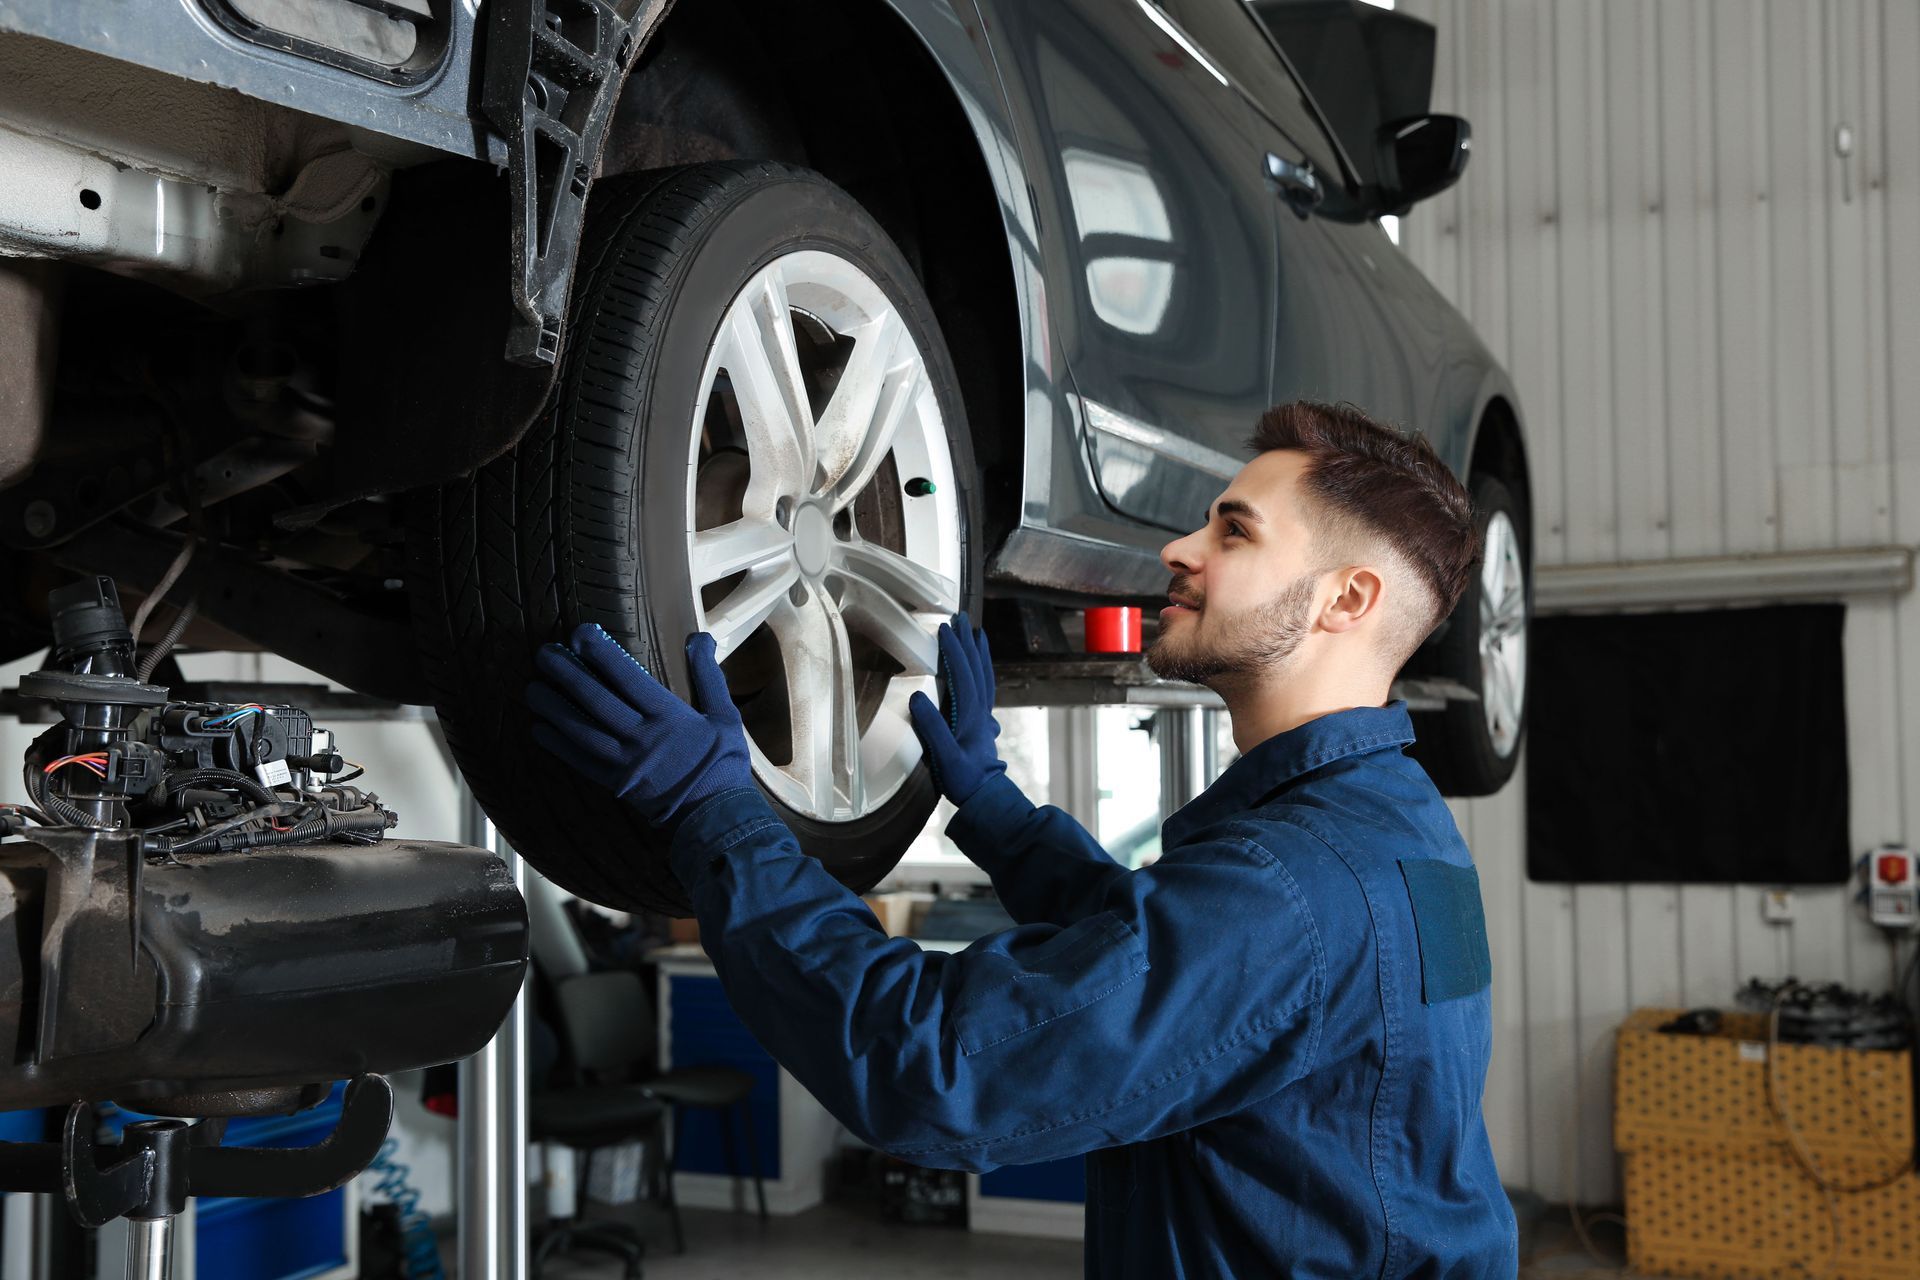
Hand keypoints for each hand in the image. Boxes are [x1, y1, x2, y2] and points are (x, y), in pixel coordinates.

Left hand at [527, 623, 753, 830]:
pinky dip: (558, 746)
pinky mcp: (616, 783)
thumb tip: (701, 638)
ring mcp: (625, 763)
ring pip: (581, 731)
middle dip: (567, 674)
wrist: (716, 816)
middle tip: (543, 654)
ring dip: (553, 709)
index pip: (628, 678)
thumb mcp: (726, 716)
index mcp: (669, 718)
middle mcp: (642, 738)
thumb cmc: (723, 764)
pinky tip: (539, 730)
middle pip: (596, 701)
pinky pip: (580, 762)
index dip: (602, 654)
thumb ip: (708, 676)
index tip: (581, 634)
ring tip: (532, 689)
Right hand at [907, 611, 1006, 805]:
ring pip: (984, 675)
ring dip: (979, 652)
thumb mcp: (944, 756)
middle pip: (975, 668)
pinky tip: (978, 668)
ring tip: (976, 633)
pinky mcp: (982, 723)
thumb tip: (918, 698)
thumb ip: (932, 728)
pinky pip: (985, 687)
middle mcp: (980, 711)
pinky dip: (983, 670)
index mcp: (971, 714)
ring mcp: (984, 716)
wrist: (985, 796)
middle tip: (960, 618)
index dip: (953, 650)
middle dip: (967, 641)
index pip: (962, 674)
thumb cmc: (964, 779)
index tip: (944, 629)